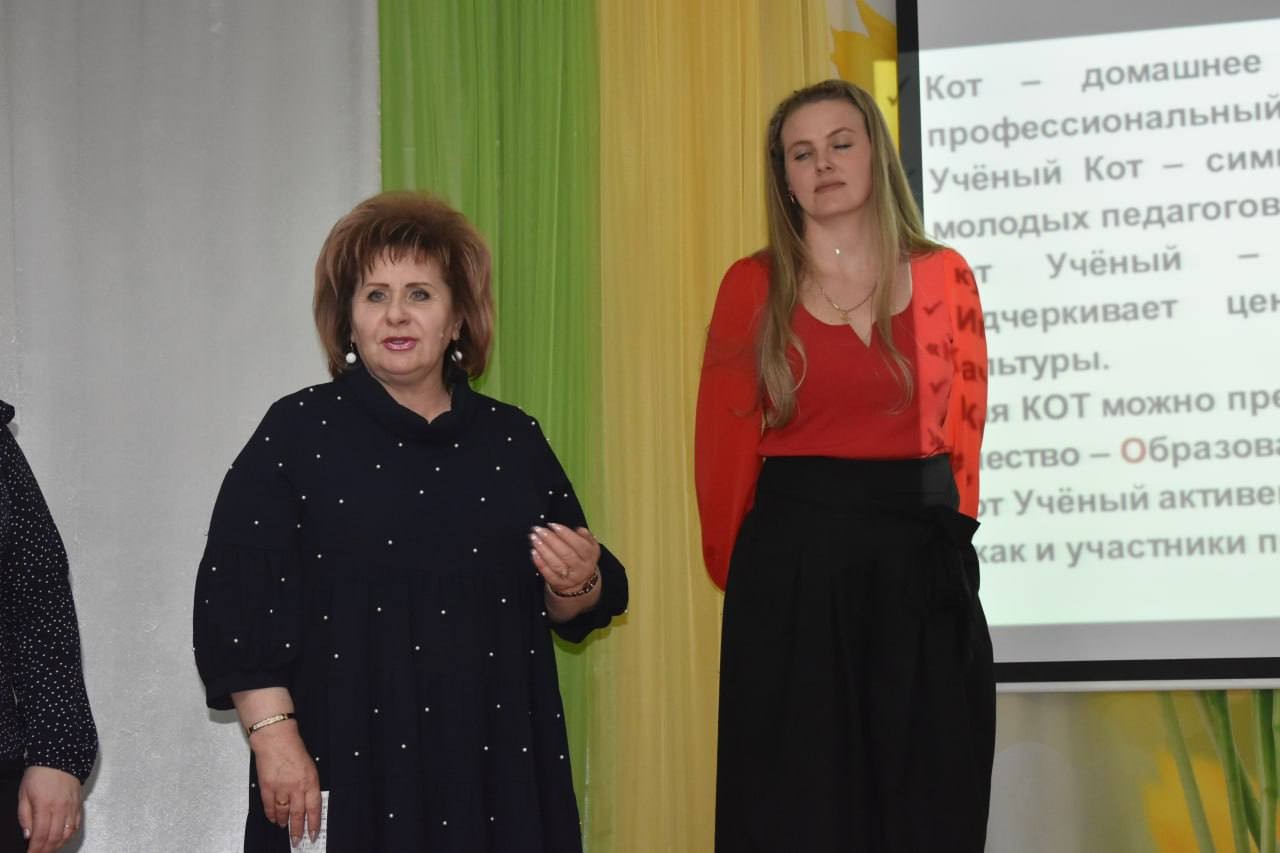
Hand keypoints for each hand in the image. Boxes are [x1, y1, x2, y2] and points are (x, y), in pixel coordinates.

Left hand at [17, 766, 80, 852]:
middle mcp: (60, 808)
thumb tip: (28, 834)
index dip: (35, 849)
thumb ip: (24, 816)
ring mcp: (71, 807)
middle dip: (46, 850)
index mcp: (44, 806)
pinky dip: (70, 835)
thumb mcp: (23, 794)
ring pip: (67, 833)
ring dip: (58, 845)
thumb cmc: (39, 774)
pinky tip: (63, 838)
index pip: (40, 835)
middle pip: (55, 837)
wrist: (60, 758)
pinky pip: (76, 824)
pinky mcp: (78, 804)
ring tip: (50, 849)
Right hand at [250, 722, 320, 845]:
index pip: (315, 808)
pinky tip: (273, 818)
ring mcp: (281, 788)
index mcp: (310, 781)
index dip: (314, 824)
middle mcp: (297, 786)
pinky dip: (271, 815)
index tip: (314, 834)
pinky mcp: (267, 787)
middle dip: (298, 830)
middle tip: (297, 840)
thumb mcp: (310, 767)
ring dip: (284, 822)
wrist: (275, 739)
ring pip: (283, 813)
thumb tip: (309, 802)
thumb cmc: (293, 749)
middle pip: (298, 814)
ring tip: (285, 827)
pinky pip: (269, 806)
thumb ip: (310, 785)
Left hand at [530, 524, 599, 594]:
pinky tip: (534, 553)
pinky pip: (548, 574)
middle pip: (566, 554)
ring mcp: (570, 577)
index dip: (566, 534)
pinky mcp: (559, 584)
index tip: (552, 525)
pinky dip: (540, 563)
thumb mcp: (590, 546)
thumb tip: (579, 530)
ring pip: (556, 564)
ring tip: (534, 539)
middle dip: (551, 540)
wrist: (581, 582)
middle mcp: (581, 568)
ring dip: (544, 550)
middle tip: (539, 530)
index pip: (579, 544)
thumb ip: (586, 536)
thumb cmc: (582, 558)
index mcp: (590, 556)